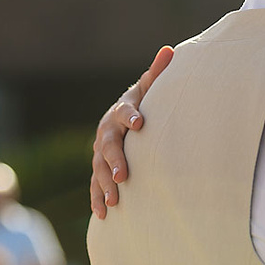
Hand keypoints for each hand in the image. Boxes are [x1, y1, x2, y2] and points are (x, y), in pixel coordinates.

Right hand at [90, 46, 172, 218]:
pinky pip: (94, 185)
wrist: (126, 119)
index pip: (125, 111)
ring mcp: (100, 152)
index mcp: (122, 111)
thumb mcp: (150, 88)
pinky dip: (96, 198)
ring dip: (104, 185)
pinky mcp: (98, 169)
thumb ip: (158, 73)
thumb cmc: (144, 103)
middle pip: (107, 145)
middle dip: (113, 160)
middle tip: (121, 175)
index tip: (140, 123)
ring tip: (114, 201)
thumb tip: (171, 50)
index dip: (131, 115)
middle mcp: (107, 131)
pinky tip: (103, 214)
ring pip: (97, 168)